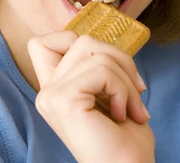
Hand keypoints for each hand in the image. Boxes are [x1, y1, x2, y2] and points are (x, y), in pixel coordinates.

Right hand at [28, 31, 154, 162]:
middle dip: (120, 60)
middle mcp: (46, 92)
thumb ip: (95, 66)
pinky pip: (102, 71)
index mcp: (54, 90)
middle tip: (137, 90)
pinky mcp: (64, 100)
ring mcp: (51, 96)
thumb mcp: (109, 91)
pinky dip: (123, 91)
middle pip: (83, 40)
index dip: (75, 41)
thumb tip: (101, 43)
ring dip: (127, 80)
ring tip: (132, 110)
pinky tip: (123, 115)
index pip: (42, 43)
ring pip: (97, 53)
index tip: (108, 70)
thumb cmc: (125, 139)